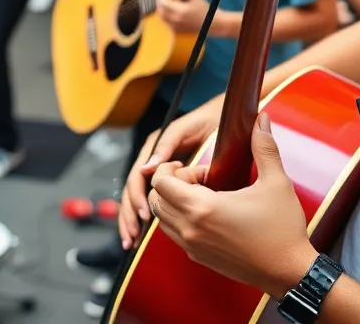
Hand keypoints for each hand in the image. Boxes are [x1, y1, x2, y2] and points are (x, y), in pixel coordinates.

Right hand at [118, 98, 220, 248]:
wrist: (230, 117)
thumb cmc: (213, 120)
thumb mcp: (191, 128)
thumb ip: (169, 142)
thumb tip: (148, 168)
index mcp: (157, 146)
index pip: (138, 175)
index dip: (138, 196)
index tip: (145, 215)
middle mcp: (154, 159)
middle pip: (132, 190)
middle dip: (129, 214)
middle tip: (133, 237)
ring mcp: (161, 171)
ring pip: (137, 198)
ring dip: (131, 220)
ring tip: (130, 243)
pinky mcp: (171, 183)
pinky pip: (153, 202)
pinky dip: (143, 220)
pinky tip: (140, 238)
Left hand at [147, 111, 316, 296]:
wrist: (289, 272)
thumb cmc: (283, 228)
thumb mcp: (276, 182)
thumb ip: (264, 147)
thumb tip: (262, 118)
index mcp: (202, 208)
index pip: (160, 182)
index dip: (172, 169)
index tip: (199, 168)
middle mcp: (190, 229)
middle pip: (156, 199)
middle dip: (171, 184)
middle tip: (200, 180)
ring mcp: (192, 247)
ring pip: (162, 219)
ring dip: (174, 202)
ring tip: (204, 195)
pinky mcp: (198, 258)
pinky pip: (174, 234)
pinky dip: (180, 220)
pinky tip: (209, 213)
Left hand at [156, 0, 210, 32]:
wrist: (212, 24)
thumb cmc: (204, 9)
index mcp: (181, 11)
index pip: (164, 3)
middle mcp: (177, 20)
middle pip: (161, 10)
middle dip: (160, 0)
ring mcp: (176, 27)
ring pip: (162, 16)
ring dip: (161, 7)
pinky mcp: (176, 30)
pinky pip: (166, 21)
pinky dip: (165, 14)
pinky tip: (168, 8)